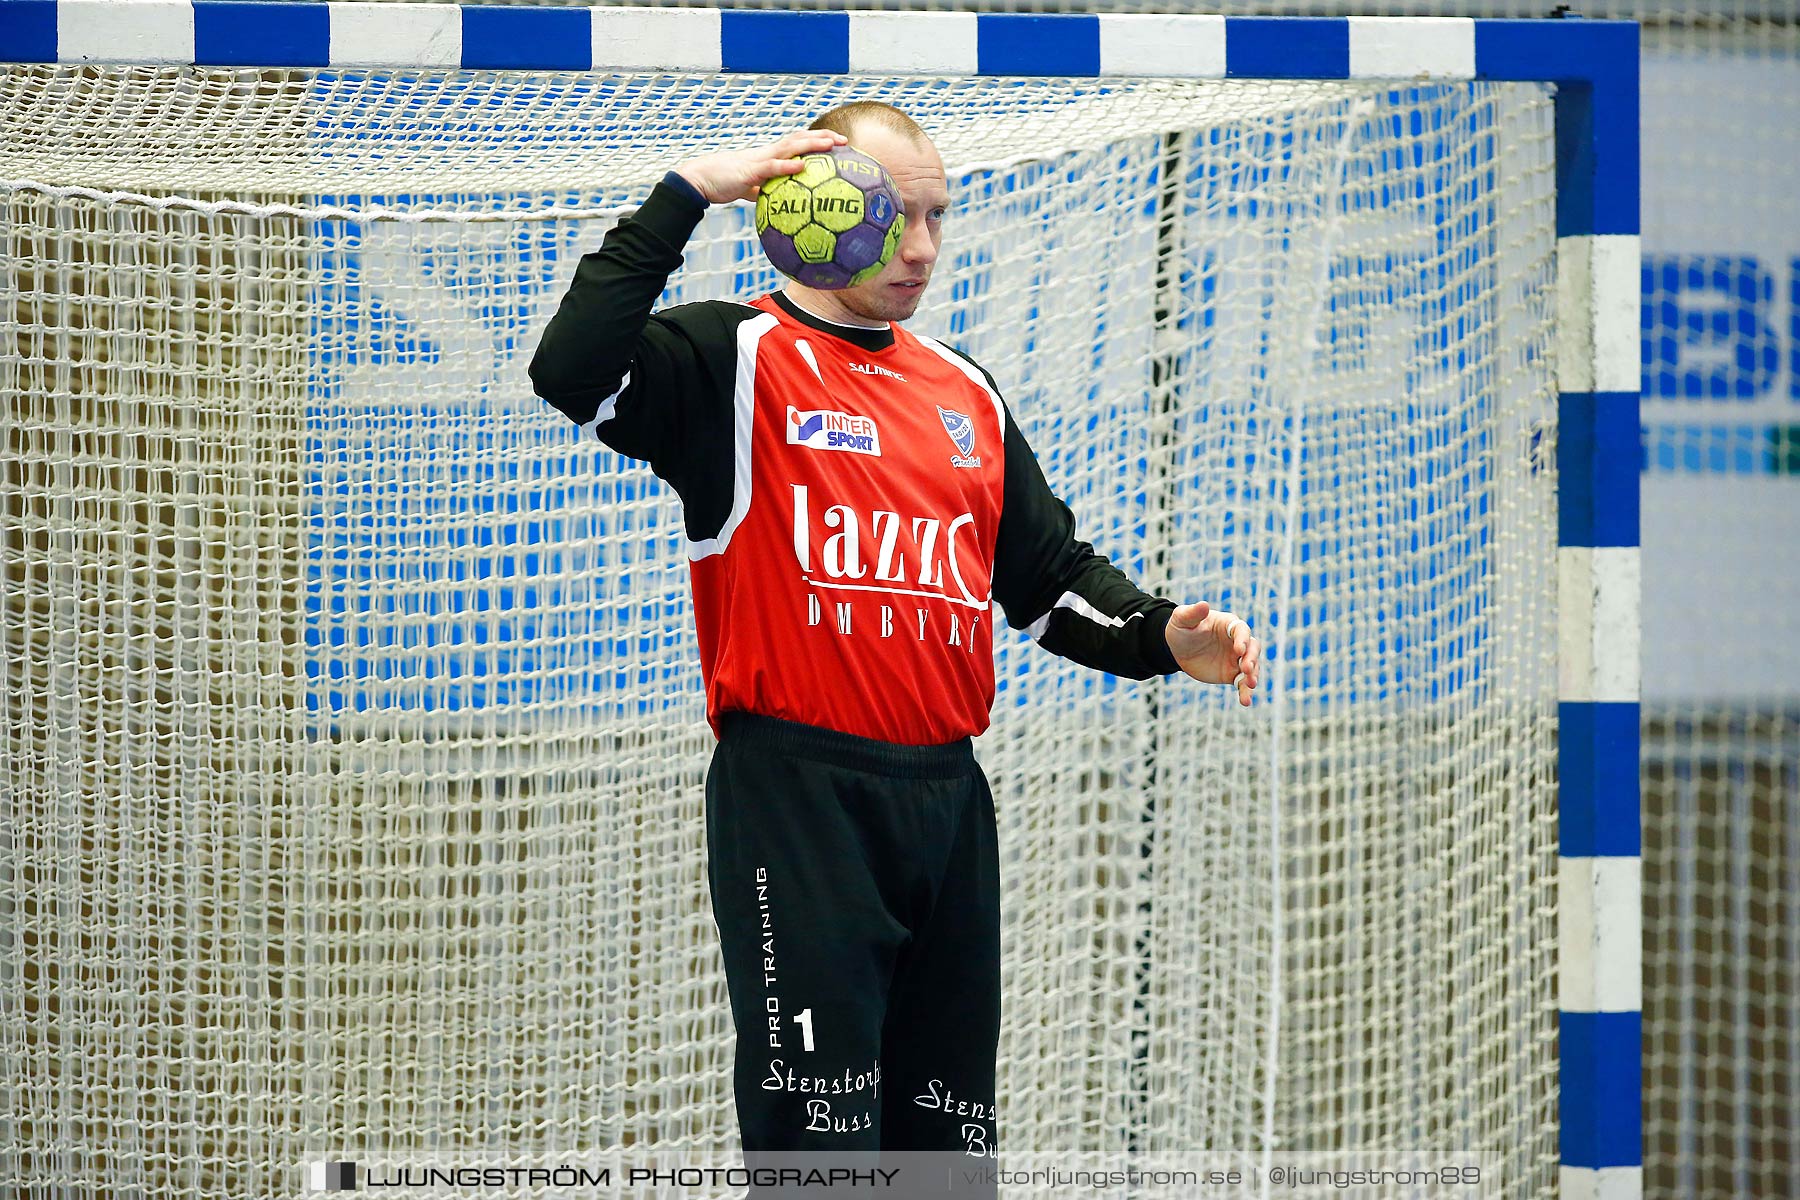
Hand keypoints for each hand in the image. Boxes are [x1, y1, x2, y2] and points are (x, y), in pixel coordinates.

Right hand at [673, 128, 848, 204]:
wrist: (700, 179)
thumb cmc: (724, 183)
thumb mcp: (750, 189)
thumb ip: (767, 191)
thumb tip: (781, 204)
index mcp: (769, 157)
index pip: (797, 144)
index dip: (818, 141)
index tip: (838, 144)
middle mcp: (767, 153)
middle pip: (799, 139)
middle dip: (823, 138)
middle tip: (845, 142)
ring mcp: (760, 160)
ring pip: (790, 147)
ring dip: (812, 145)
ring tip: (831, 145)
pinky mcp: (750, 170)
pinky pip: (772, 167)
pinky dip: (788, 165)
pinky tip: (803, 166)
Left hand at [1165, 601, 1260, 706]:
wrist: (1176, 648)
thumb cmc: (1181, 628)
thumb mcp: (1182, 619)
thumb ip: (1192, 613)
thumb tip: (1204, 605)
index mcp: (1228, 625)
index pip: (1241, 630)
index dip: (1242, 639)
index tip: (1238, 650)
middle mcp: (1237, 642)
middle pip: (1252, 648)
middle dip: (1252, 658)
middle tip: (1246, 668)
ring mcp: (1236, 659)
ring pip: (1252, 667)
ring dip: (1253, 675)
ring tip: (1250, 685)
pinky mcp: (1231, 674)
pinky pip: (1242, 683)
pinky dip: (1245, 692)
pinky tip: (1246, 701)